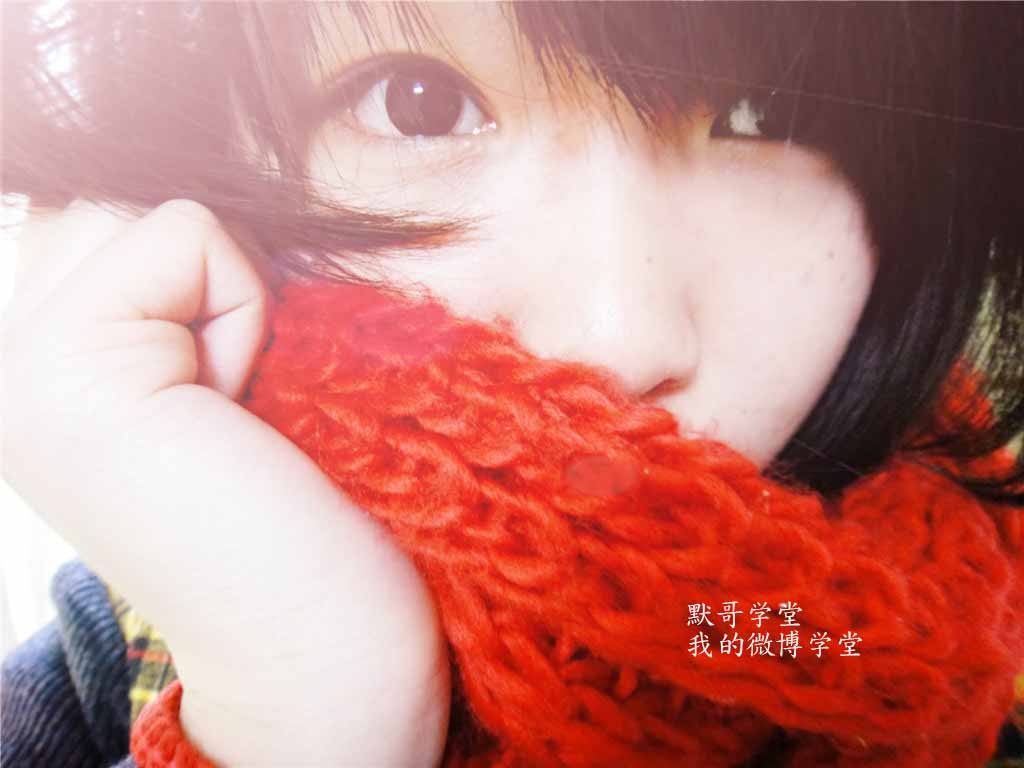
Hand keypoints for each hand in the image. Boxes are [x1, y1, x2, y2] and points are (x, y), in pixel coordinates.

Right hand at [1, 199, 449, 766]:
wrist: (316, 634)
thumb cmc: (296, 505)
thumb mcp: (206, 373)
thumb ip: (161, 290)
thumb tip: (173, 199)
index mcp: (36, 369)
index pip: (109, 216)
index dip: (199, 288)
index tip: (218, 404)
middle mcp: (5, 365)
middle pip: (123, 204)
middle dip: (206, 286)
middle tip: (226, 411)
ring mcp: (16, 367)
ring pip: (148, 211)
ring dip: (226, 296)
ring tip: (228, 412)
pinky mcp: (65, 368)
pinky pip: (185, 231)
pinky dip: (242, 305)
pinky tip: (233, 408)